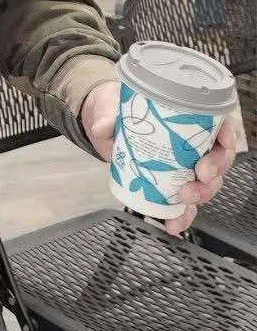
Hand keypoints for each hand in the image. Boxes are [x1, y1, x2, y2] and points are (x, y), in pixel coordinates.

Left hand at [82, 79, 241, 234]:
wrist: (106, 124)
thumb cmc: (119, 109)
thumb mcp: (113, 106)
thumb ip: (108, 116)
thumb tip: (103, 127)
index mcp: (188, 117)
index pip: (220, 125)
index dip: (226, 136)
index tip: (219, 146)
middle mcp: (193, 143)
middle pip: (218, 159)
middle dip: (214, 171)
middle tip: (200, 175)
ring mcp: (184, 166)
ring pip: (207, 184)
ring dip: (201, 194)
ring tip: (185, 199)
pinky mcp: (171, 184)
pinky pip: (185, 204)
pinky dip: (182, 216)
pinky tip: (173, 223)